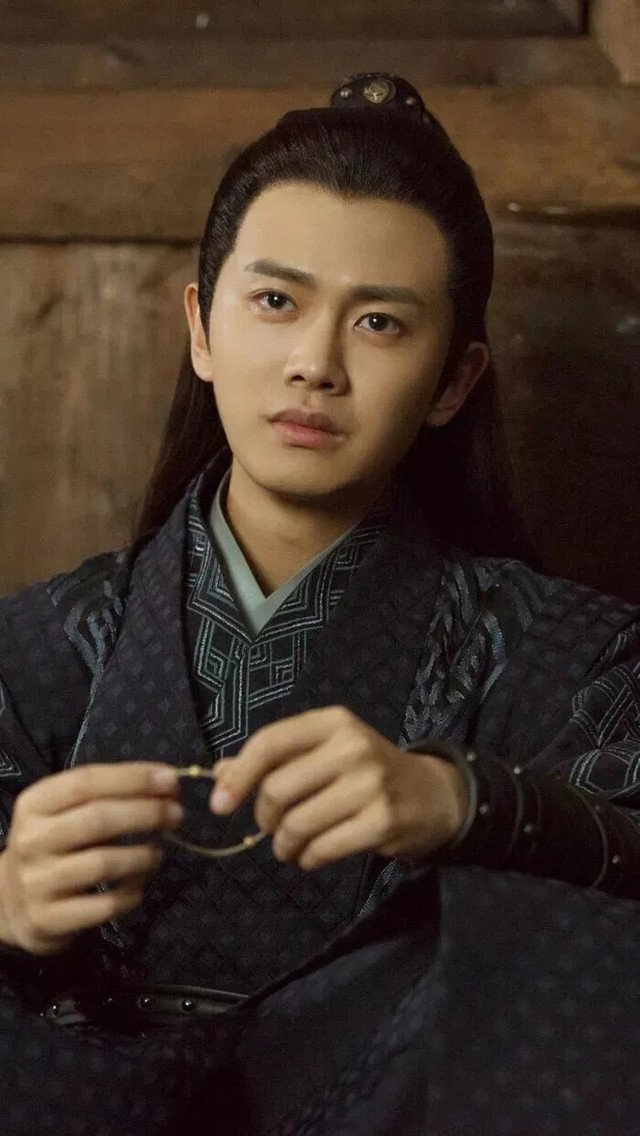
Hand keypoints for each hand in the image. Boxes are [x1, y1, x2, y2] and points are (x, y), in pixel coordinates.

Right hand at [0, 763, 182, 955]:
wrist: (10, 903)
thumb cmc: (52, 846)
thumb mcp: (62, 813)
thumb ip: (107, 795)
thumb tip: (167, 783)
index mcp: (34, 804)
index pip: (86, 781)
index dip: (132, 778)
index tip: (171, 779)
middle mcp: (31, 840)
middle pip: (98, 819)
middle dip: (147, 813)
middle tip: (176, 814)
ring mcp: (37, 882)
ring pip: (103, 863)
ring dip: (142, 856)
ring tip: (158, 853)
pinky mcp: (48, 919)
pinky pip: (103, 906)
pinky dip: (130, 894)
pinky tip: (138, 886)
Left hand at [210, 707, 467, 869]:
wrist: (433, 794)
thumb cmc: (367, 771)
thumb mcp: (325, 752)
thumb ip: (275, 760)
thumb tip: (218, 773)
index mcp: (333, 723)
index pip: (271, 742)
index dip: (239, 775)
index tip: (219, 805)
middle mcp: (352, 747)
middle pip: (278, 789)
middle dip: (265, 818)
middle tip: (273, 827)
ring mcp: (370, 785)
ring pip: (297, 824)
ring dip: (284, 845)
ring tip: (291, 847)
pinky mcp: (382, 822)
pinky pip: (322, 849)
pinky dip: (307, 859)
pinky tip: (312, 856)